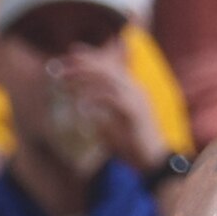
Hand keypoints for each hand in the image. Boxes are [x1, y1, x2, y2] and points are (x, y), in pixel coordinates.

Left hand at [55, 43, 168, 176]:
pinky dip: (93, 100)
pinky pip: (109, 98)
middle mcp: (135, 89)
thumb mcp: (115, 128)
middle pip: (106, 68)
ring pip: (106, 79)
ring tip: (64, 83)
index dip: (91, 56)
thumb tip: (86, 113)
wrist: (155, 163)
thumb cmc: (135, 148)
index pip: (110, 65)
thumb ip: (102, 117)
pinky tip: (80, 107)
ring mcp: (136, 98)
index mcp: (132, 89)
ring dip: (83, 78)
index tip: (71, 53)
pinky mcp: (134, 111)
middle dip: (82, 64)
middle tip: (61, 67)